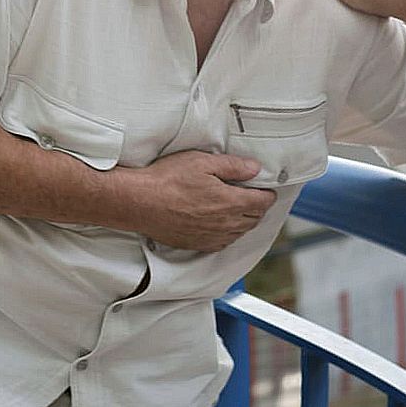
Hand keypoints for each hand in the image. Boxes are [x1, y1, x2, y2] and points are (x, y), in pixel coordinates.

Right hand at [120, 151, 277, 251]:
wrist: (139, 202)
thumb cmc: (166, 180)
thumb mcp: (203, 162)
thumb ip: (233, 166)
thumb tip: (254, 169)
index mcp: (230, 202)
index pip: (262, 202)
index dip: (267, 194)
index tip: (265, 189)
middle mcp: (224, 224)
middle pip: (254, 219)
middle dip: (258, 207)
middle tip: (254, 196)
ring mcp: (211, 237)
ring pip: (240, 232)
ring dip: (244, 221)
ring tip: (238, 209)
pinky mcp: (197, 244)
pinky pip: (223, 243)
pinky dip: (228, 234)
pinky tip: (221, 224)